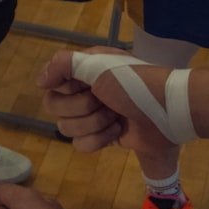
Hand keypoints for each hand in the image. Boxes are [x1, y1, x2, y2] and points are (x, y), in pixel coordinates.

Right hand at [39, 50, 178, 157]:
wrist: (167, 111)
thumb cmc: (134, 83)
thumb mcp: (98, 63)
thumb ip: (62, 64)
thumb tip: (40, 82)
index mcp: (83, 70)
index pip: (52, 84)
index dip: (66, 88)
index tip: (84, 85)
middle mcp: (85, 91)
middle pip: (55, 109)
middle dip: (81, 107)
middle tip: (104, 101)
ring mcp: (93, 116)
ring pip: (67, 129)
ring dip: (93, 124)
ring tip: (115, 117)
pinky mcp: (102, 137)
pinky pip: (81, 145)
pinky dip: (99, 140)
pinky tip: (117, 131)